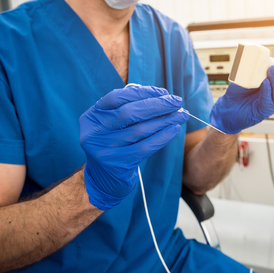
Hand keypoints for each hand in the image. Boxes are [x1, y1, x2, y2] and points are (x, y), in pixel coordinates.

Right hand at [79, 85, 188, 210]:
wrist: (104, 179)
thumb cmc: (115, 144)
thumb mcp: (114, 124)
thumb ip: (131, 108)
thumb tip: (163, 96)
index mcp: (92, 116)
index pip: (117, 97)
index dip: (142, 92)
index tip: (163, 92)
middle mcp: (94, 132)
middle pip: (129, 113)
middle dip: (157, 105)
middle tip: (177, 101)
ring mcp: (104, 149)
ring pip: (139, 130)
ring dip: (164, 120)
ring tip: (182, 115)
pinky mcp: (117, 164)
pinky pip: (145, 147)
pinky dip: (162, 137)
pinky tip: (174, 130)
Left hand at [210, 61, 273, 133]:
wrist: (228, 107)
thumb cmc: (240, 91)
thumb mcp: (251, 73)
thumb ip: (259, 65)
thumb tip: (263, 55)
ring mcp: (271, 103)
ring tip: (271, 71)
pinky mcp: (262, 111)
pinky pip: (269, 101)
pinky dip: (268, 90)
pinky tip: (264, 83)